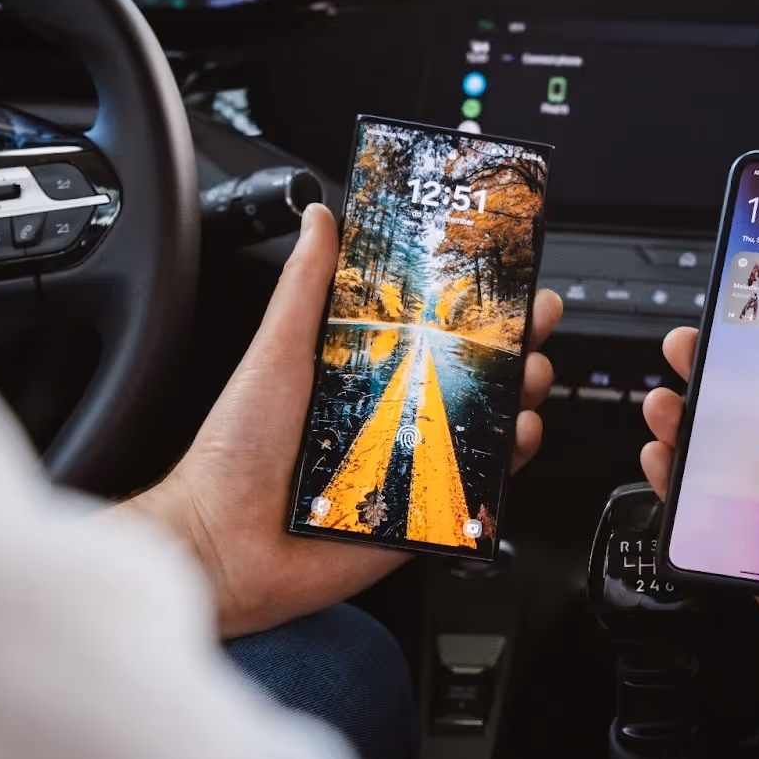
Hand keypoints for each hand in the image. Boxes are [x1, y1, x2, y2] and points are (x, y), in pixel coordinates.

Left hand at [124, 203, 563, 637]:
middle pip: (474, 377)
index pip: (433, 332)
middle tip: (535, 323)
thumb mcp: (277, 350)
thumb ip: (305, 285)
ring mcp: (412, 465)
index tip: (506, 280)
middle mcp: (393, 417)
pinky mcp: (423, 515)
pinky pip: (481, 490)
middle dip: (515, 347)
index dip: (475, 308)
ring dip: (522, 398)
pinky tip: (519, 437)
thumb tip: (319, 217)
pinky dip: (510, 463)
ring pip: (487, 428)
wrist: (223, 541)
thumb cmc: (237, 451)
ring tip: (531, 377)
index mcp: (363, 375)